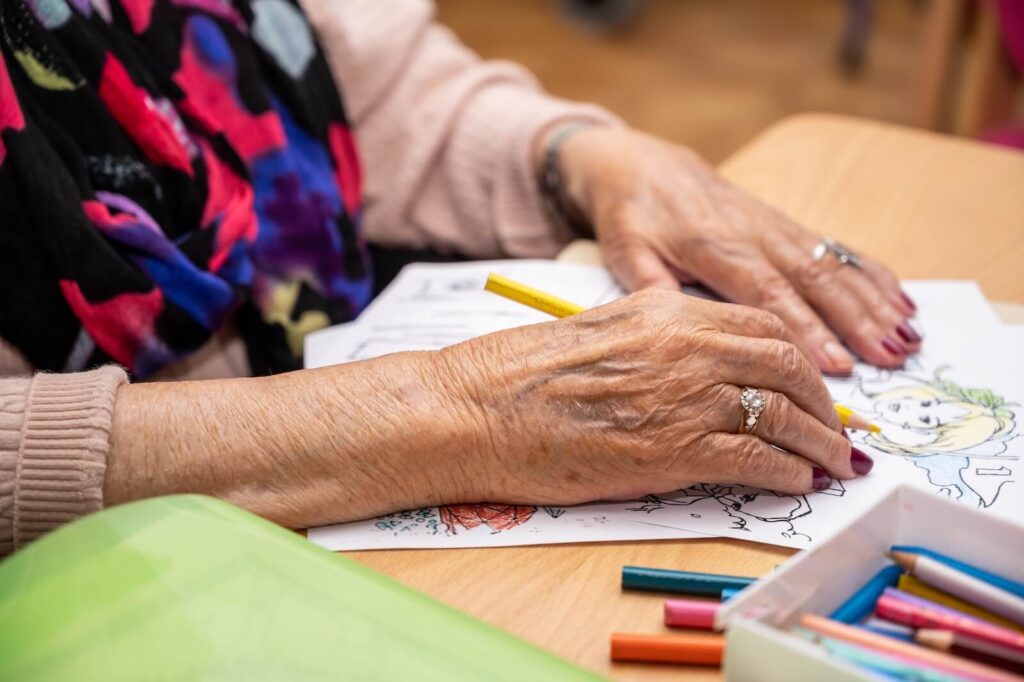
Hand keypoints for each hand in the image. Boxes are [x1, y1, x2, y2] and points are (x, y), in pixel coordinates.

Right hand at [439, 289, 871, 504]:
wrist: (476, 408)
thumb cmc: (518, 375)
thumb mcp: (597, 331)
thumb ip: (654, 338)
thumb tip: (697, 367)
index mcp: (666, 310)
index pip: (760, 326)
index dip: (800, 359)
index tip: (812, 386)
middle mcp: (686, 345)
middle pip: (786, 365)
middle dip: (824, 401)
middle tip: (836, 428)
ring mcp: (683, 395)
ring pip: (782, 413)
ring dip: (819, 442)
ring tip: (833, 463)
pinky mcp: (674, 450)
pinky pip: (756, 458)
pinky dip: (787, 471)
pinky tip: (796, 482)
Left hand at [555, 127, 920, 375]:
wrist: (641, 164)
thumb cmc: (632, 214)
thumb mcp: (627, 252)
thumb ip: (651, 288)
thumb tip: (675, 332)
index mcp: (714, 247)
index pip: (766, 293)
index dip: (804, 328)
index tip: (835, 363)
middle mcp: (753, 234)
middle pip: (813, 279)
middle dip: (857, 319)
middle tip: (892, 356)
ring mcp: (774, 227)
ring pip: (832, 264)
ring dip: (874, 300)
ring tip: (909, 337)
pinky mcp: (784, 224)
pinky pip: (834, 248)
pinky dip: (871, 274)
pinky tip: (902, 300)